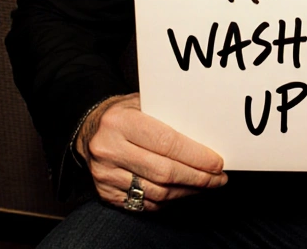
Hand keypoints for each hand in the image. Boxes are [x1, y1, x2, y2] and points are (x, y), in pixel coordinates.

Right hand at [76, 93, 228, 210]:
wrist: (87, 129)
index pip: (167, 143)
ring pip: (157, 192)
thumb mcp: (143, 102)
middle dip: (198, 178)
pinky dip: (168, 201)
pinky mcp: (105, 193)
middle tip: (218, 178)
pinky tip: (182, 191)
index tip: (217, 162)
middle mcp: (109, 149)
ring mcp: (105, 174)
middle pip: (164, 172)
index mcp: (120, 122)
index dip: (196, 156)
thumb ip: (170, 114)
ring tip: (206, 186)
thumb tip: (209, 133)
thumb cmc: (124, 113)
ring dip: (186, 191)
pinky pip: (144, 203)